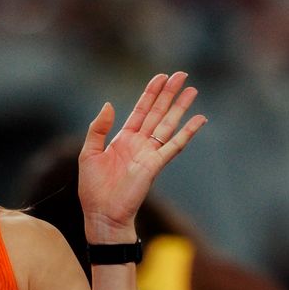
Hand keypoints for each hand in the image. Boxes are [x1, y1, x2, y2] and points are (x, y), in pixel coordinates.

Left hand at [77, 71, 206, 238]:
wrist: (102, 213)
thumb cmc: (93, 188)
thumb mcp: (89, 153)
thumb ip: (98, 128)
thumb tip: (109, 105)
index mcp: (124, 138)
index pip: (141, 110)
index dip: (151, 93)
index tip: (161, 77)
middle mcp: (140, 143)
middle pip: (158, 112)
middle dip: (169, 93)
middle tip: (181, 75)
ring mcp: (149, 153)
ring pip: (168, 124)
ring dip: (180, 107)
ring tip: (192, 90)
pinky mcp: (155, 165)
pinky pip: (174, 145)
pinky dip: (188, 132)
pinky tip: (199, 119)